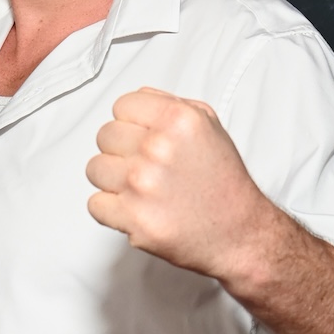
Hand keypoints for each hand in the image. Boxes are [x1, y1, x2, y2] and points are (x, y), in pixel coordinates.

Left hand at [86, 88, 270, 282]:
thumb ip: (171, 106)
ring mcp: (142, 184)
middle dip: (121, 151)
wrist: (238, 234)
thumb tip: (138, 99)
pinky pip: (95, 204)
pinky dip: (112, 210)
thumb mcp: (209, 128)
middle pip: (105, 136)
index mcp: (178, 120)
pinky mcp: (133, 218)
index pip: (122, 105)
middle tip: (145, 167)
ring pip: (94, 169)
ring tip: (140, 189)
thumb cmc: (223, 184)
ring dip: (112, 180)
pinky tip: (137, 209)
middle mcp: (158, 148)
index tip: (142, 137)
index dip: (131, 122)